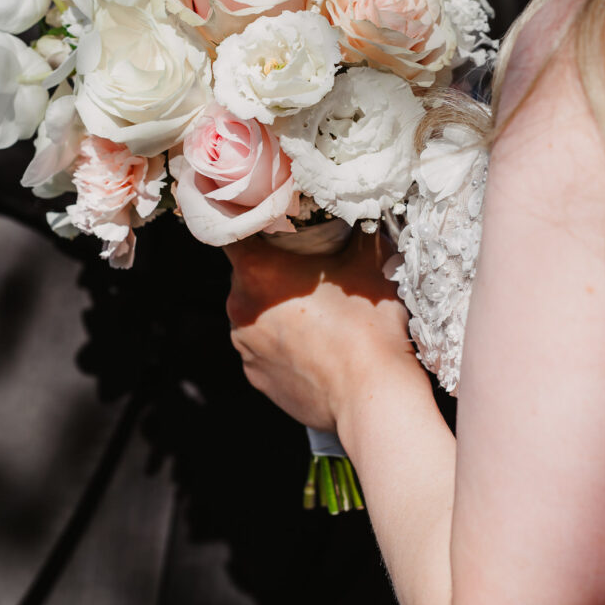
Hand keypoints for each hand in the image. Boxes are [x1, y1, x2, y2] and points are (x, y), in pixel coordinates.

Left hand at [224, 230, 418, 434]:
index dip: (248, 222)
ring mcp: (244, 348)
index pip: (232, 232)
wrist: (373, 395)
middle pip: (246, 274)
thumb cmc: (368, 324)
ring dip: (275, 309)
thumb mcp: (369, 260)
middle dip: (273, 270)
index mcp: (256, 271)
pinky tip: (313, 347)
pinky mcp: (256, 378)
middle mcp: (239, 308)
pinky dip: (280, 344)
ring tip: (315, 314)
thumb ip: (360, 228)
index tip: (267, 220)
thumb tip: (363, 209)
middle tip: (308, 270)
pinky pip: (262, 349)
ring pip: (254, 313)